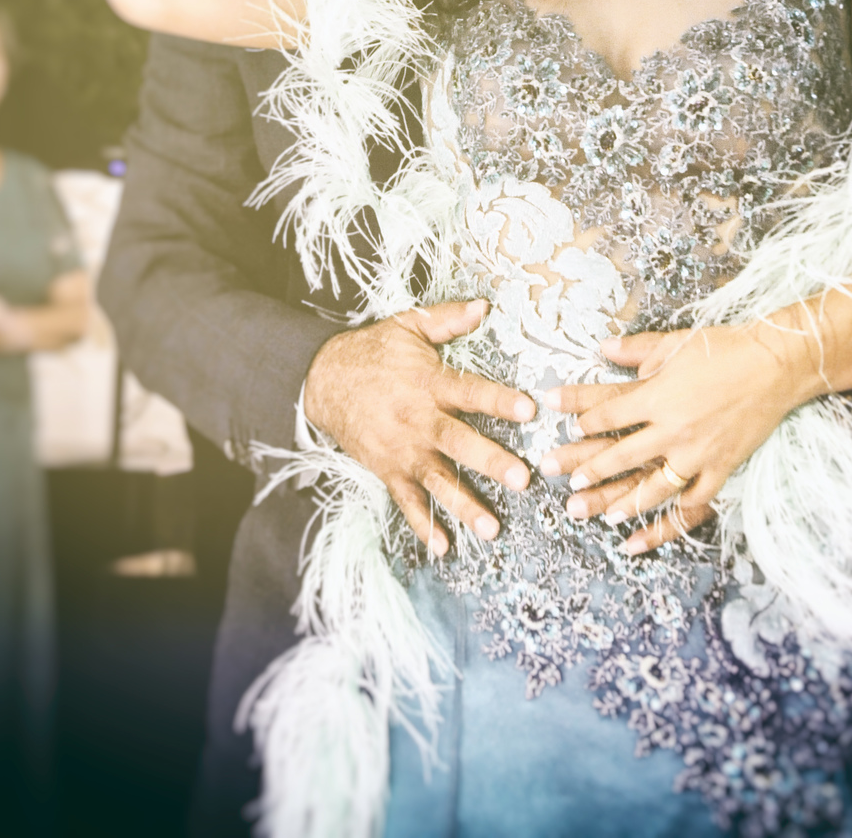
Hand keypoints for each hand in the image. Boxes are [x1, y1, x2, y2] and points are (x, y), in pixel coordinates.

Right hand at [303, 299, 535, 555]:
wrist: (323, 380)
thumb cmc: (373, 351)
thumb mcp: (408, 325)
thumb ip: (448, 318)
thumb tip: (485, 305)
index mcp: (427, 382)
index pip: (469, 391)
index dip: (498, 400)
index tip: (528, 409)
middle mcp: (417, 419)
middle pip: (458, 442)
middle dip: (490, 461)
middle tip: (521, 478)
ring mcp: (401, 450)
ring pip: (437, 480)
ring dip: (464, 505)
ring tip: (492, 529)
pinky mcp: (387, 470)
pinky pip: (406, 502)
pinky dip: (422, 525)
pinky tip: (442, 547)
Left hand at [539, 325, 803, 554]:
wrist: (775, 365)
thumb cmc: (724, 348)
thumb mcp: (675, 342)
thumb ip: (636, 349)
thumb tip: (603, 347)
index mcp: (657, 396)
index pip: (608, 413)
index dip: (581, 419)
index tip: (565, 426)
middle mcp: (672, 429)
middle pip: (621, 455)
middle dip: (587, 469)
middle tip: (563, 480)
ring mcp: (697, 453)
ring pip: (652, 487)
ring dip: (623, 503)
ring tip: (600, 515)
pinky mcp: (721, 467)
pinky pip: (693, 500)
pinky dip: (672, 517)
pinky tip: (655, 528)